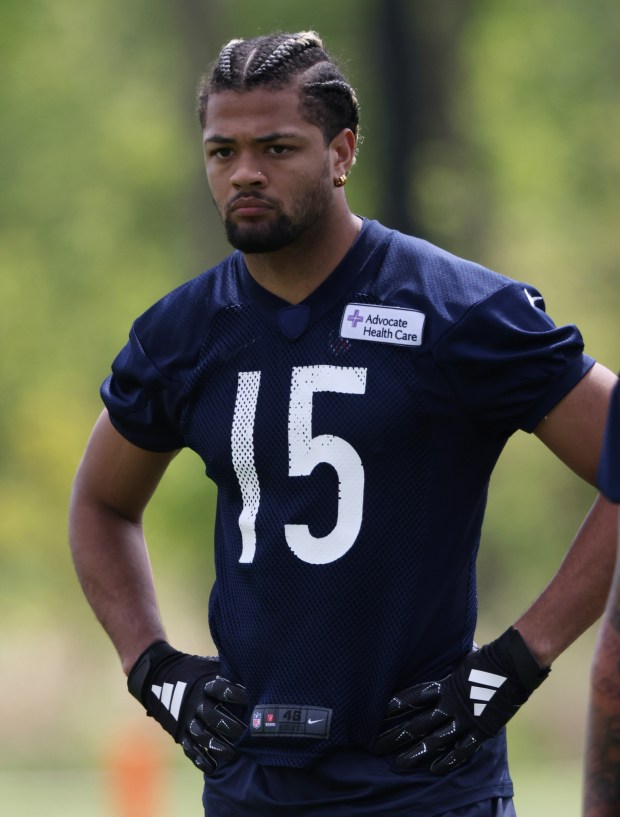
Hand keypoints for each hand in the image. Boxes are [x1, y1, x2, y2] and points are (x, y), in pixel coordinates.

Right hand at [127, 640, 246, 773]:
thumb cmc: (194, 670)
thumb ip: (227, 670)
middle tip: (245, 734)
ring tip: (233, 755)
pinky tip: (212, 768)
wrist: (160, 675)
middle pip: (213, 717)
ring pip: (202, 736)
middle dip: (230, 727)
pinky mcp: (179, 731)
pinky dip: (200, 759)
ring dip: (218, 747)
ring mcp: (186, 719)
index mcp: (204, 684)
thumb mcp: (209, 665)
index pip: (222, 690)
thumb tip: (252, 671)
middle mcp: (195, 703)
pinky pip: (189, 748)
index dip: (235, 694)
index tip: (250, 700)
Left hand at [375, 627, 549, 774]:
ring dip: (416, 753)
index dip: (397, 705)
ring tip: (399, 764)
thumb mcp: (462, 658)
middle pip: (418, 722)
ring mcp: (466, 719)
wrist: (512, 666)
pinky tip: (434, 769)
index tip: (379, 713)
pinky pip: (462, 750)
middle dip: (397, 735)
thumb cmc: (488, 657)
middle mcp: (451, 704)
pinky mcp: (482, 731)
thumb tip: (440, 649)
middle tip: (377, 746)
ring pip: (435, 740)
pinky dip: (448, 760)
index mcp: (445, 685)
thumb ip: (449, 663)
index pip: (414, 697)